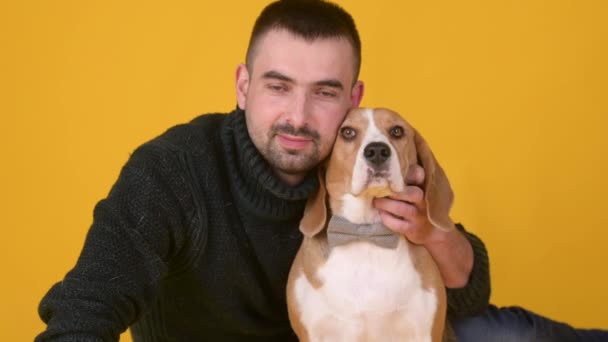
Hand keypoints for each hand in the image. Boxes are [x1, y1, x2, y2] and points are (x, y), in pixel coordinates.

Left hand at [373, 164, 472, 287]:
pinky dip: (386, 218)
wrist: (433, 231)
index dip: (410, 172)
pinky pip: (397, 224)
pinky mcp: (413, 230)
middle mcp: (425, 201)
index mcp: (425, 187)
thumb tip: (388, 164)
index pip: (420, 174)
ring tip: (376, 201)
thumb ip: (410, 178)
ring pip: (401, 208)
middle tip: (378, 189)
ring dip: (385, 204)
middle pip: (412, 193)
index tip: (395, 172)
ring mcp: (419, 217)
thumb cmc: (420, 205)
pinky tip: (381, 214)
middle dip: (394, 191)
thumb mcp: (420, 190)